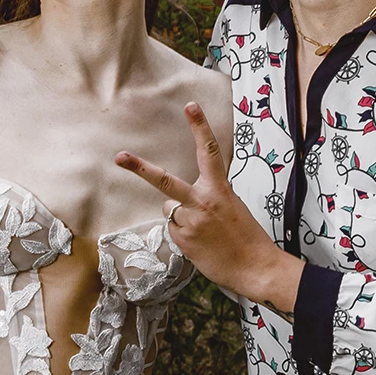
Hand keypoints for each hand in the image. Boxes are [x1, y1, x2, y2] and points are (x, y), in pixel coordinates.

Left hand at [116, 102, 300, 309]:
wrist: (255, 268)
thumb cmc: (246, 236)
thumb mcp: (232, 206)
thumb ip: (209, 196)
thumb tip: (183, 199)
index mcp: (220, 190)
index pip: (209, 152)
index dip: (200, 127)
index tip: (190, 106)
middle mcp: (203, 202)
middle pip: (165, 180)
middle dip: (140, 168)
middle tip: (120, 156)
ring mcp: (190, 222)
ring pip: (170, 210)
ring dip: (181, 218)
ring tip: (204, 232)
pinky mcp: (183, 240)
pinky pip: (173, 229)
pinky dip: (183, 234)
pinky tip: (201, 243)